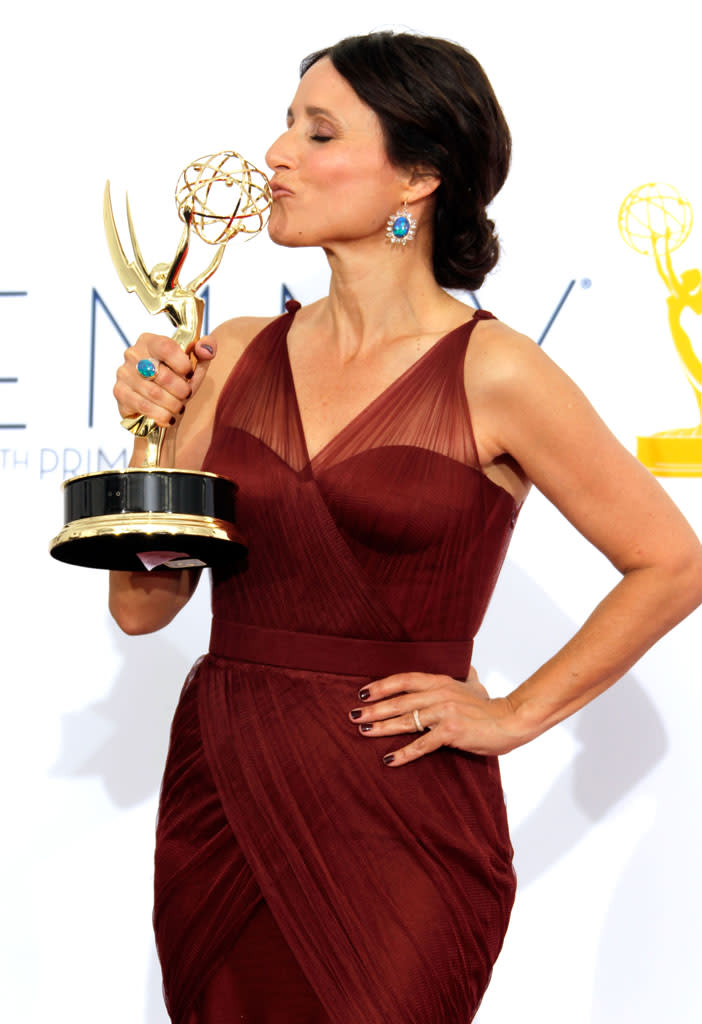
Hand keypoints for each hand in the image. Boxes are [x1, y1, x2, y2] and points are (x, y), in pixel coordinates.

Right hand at [113, 333, 216, 428]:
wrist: (158, 404)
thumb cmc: (177, 380)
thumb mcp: (195, 364)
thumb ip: (206, 349)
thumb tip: (206, 349)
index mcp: (150, 341)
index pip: (166, 347)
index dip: (183, 364)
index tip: (189, 374)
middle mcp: (133, 354)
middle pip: (162, 374)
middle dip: (181, 390)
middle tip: (187, 395)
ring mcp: (124, 374)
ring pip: (154, 393)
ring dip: (173, 404)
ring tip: (179, 408)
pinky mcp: (120, 393)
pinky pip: (143, 406)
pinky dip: (161, 415)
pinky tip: (169, 418)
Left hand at [348, 666, 523, 764]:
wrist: (511, 722)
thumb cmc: (490, 707)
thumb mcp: (474, 685)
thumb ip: (464, 676)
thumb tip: (466, 668)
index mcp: (441, 681)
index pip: (405, 679)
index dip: (382, 685)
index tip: (363, 693)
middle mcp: (440, 694)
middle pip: (399, 700)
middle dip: (374, 708)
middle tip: (353, 716)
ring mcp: (445, 712)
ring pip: (406, 720)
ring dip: (382, 727)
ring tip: (363, 732)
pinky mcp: (451, 732)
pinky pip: (422, 744)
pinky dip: (404, 753)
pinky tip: (389, 759)